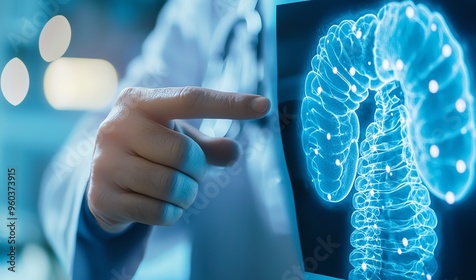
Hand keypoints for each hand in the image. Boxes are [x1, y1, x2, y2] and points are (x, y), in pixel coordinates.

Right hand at [88, 86, 269, 232]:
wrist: (102, 180)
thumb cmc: (150, 151)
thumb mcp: (180, 140)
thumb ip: (210, 146)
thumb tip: (235, 152)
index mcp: (139, 102)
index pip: (191, 99)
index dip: (230, 103)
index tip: (265, 105)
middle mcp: (117, 127)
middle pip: (185, 153)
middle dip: (197, 170)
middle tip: (188, 172)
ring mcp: (105, 163)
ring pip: (172, 187)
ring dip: (186, 194)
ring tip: (175, 188)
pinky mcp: (102, 197)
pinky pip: (160, 212)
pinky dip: (171, 213)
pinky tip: (158, 203)